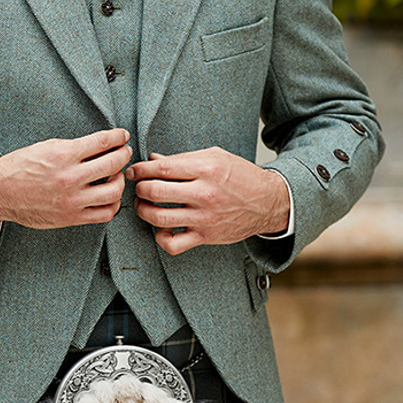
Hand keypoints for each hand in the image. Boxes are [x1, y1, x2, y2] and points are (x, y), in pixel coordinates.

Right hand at [0, 128, 131, 228]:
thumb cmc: (20, 167)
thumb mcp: (46, 147)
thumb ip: (74, 147)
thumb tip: (100, 146)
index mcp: (63, 155)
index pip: (102, 142)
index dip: (118, 137)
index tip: (122, 136)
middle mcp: (69, 177)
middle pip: (113, 164)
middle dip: (124, 155)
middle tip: (124, 152)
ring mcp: (72, 200)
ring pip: (113, 191)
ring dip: (120, 180)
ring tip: (116, 175)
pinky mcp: (71, 217)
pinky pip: (104, 214)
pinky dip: (112, 204)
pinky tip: (108, 196)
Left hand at [126, 147, 289, 255]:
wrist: (268, 202)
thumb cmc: (241, 176)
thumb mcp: (215, 157)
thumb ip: (183, 159)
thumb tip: (153, 158)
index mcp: (205, 169)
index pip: (162, 168)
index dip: (141, 169)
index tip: (134, 171)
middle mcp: (204, 193)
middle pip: (155, 192)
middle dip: (140, 189)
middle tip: (138, 187)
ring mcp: (204, 217)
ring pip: (159, 218)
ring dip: (143, 211)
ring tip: (144, 206)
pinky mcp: (205, 236)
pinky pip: (173, 245)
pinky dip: (161, 238)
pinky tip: (162, 229)